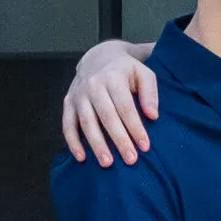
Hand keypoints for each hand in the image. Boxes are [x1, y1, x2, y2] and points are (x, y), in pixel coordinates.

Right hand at [62, 38, 156, 165]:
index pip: (125, 106)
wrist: (98, 57)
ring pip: (86, 122)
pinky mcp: (68, 102)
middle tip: (130, 159)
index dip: (135, 127)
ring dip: (96, 144)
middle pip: (107, 116)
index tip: (145, 146)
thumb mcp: (143, 73)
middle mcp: (93, 85)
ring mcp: (78, 94)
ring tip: (107, 163)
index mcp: (113, 77)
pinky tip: (81, 158)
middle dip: (119, 139)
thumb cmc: (126, 70)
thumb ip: (150, 92)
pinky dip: (73, 142)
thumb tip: (152, 115)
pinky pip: (67, 124)